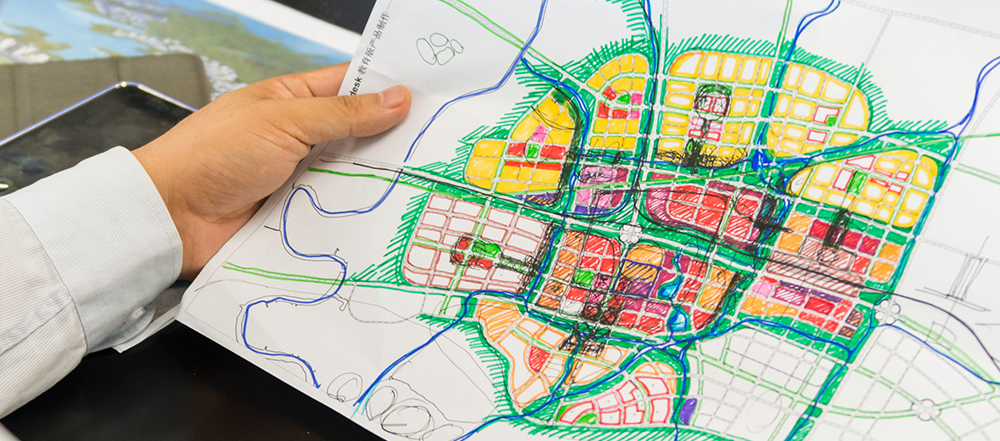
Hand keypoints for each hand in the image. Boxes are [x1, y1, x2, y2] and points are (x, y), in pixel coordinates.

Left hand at [132, 63, 410, 279]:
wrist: (170, 217)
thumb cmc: (212, 155)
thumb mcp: (283, 121)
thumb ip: (343, 114)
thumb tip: (397, 98)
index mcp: (292, 100)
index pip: (351, 86)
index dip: (389, 87)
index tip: (433, 94)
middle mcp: (299, 138)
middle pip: (359, 135)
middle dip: (394, 140)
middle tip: (441, 145)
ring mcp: (300, 178)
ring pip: (353, 176)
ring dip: (379, 181)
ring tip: (426, 182)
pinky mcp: (297, 216)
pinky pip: (337, 213)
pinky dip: (358, 215)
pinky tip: (390, 218)